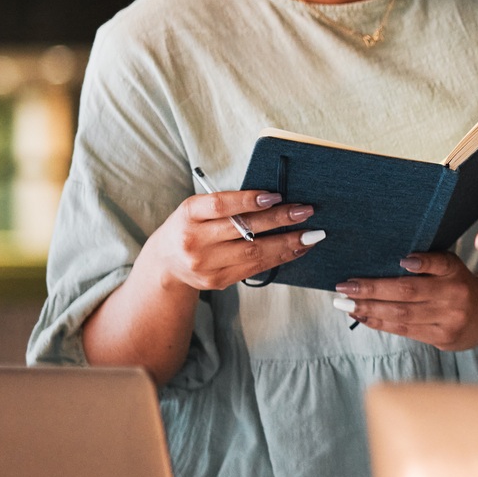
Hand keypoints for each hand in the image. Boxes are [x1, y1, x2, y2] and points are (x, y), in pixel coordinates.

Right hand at [142, 189, 322, 292]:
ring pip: (253, 253)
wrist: (166, 262)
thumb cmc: (191, 226)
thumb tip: (275, 199)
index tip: (276, 196)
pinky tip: (297, 249)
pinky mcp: (217, 281)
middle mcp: (194, 240)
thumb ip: (227, 205)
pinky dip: (280, 257)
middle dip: (279, 220)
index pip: (221, 205)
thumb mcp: (198, 209)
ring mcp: (205, 264)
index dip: (249, 200)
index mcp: (189, 214)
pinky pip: (255, 268)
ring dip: (287, 243)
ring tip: (311, 234)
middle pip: (243, 230)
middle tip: (305, 211)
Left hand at [332, 251, 477, 350]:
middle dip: (371, 290)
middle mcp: (454, 296)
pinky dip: (379, 322)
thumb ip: (429, 262)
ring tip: (345, 304)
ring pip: (402, 315)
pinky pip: (405, 330)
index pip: (437, 264)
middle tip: (344, 287)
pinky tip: (362, 316)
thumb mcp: (452, 266)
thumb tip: (392, 262)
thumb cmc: (460, 284)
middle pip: (408, 292)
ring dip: (369, 309)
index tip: (399, 260)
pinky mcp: (442, 338)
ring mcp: (449, 320)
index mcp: (456, 273)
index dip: (420, 262)